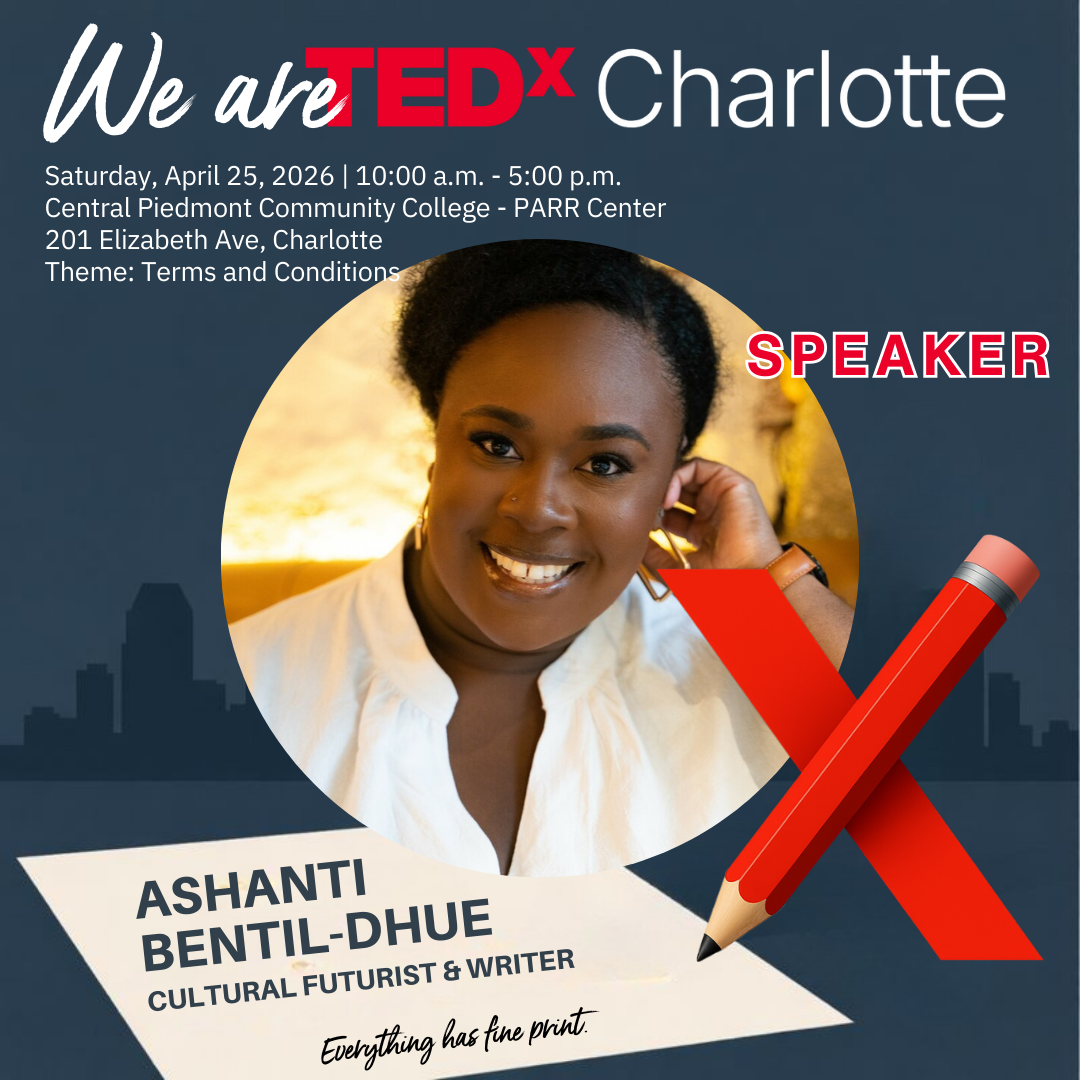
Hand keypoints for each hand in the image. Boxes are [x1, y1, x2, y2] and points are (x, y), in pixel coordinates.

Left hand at [643, 458, 784, 571]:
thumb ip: (657, 558)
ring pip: (686, 475)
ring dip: (665, 484)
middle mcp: (713, 511)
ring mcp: (722, 496)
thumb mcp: (680, 571)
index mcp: (703, 532)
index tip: (640, 525)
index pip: (672, 512)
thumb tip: (637, 544)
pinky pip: (697, 466)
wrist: (749, 581)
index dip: (654, 515)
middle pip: (677, 490)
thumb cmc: (723, 584)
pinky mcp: (732, 483)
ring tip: (654, 503)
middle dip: (657, 497)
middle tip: (643, 509)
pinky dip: (676, 476)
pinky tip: (667, 499)